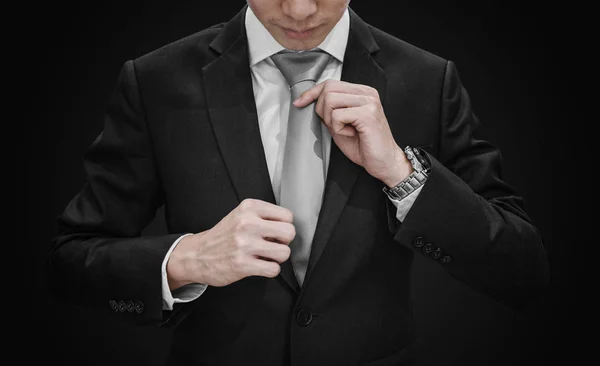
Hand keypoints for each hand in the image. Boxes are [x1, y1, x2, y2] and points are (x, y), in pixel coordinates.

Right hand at [167, 199, 294, 289]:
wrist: (197, 254)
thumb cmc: (223, 236)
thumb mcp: (241, 215)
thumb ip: (263, 216)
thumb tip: (289, 227)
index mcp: (249, 208)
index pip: (287, 216)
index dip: (284, 226)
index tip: (274, 232)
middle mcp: (247, 224)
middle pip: (289, 232)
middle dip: (284, 241)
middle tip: (273, 244)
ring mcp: (244, 244)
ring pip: (284, 252)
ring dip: (277, 258)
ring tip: (266, 256)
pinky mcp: (243, 264)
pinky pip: (273, 269)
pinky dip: (270, 270)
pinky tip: (260, 265)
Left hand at [294, 80, 411, 186]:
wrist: (384, 162)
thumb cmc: (364, 146)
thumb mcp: (341, 124)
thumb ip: (330, 110)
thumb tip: (310, 101)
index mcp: (362, 92)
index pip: (330, 83)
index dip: (312, 93)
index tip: (299, 102)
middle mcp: (367, 93)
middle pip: (328, 89)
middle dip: (322, 110)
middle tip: (335, 126)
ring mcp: (369, 102)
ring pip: (330, 100)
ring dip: (331, 120)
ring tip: (345, 130)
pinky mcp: (368, 114)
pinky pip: (337, 115)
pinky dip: (338, 128)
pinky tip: (351, 134)